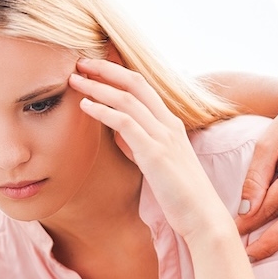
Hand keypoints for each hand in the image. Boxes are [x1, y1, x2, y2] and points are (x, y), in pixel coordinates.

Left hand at [69, 58, 231, 240]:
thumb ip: (137, 144)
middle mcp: (169, 124)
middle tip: (80, 62)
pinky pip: (125, 123)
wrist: (202, 217)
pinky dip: (103, 111)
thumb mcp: (155, 162)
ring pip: (128, 99)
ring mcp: (163, 137)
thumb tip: (116, 134)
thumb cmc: (179, 194)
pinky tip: (84, 106)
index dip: (117, 74)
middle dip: (106, 70)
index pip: (143, 88)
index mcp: (170, 124)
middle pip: (135, 84)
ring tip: (75, 80)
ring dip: (98, 87)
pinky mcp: (155, 153)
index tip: (93, 68)